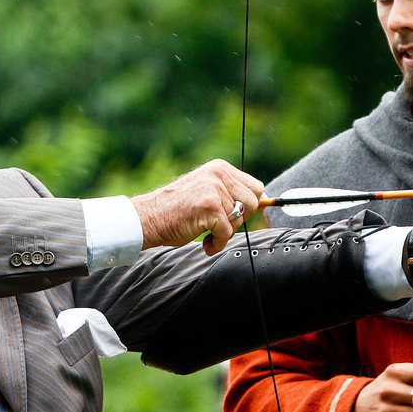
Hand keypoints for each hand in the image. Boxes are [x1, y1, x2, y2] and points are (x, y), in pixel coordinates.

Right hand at [130, 159, 264, 254]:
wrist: (148, 218)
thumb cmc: (175, 210)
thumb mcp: (206, 191)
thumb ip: (229, 193)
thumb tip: (264, 201)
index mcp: (220, 168)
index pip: (256, 187)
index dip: (250, 206)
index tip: (237, 217)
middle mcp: (219, 174)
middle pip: (253, 203)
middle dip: (239, 220)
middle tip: (218, 225)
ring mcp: (214, 189)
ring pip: (240, 219)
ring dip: (225, 233)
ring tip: (207, 232)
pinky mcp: (210, 206)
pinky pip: (227, 232)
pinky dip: (217, 243)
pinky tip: (205, 242)